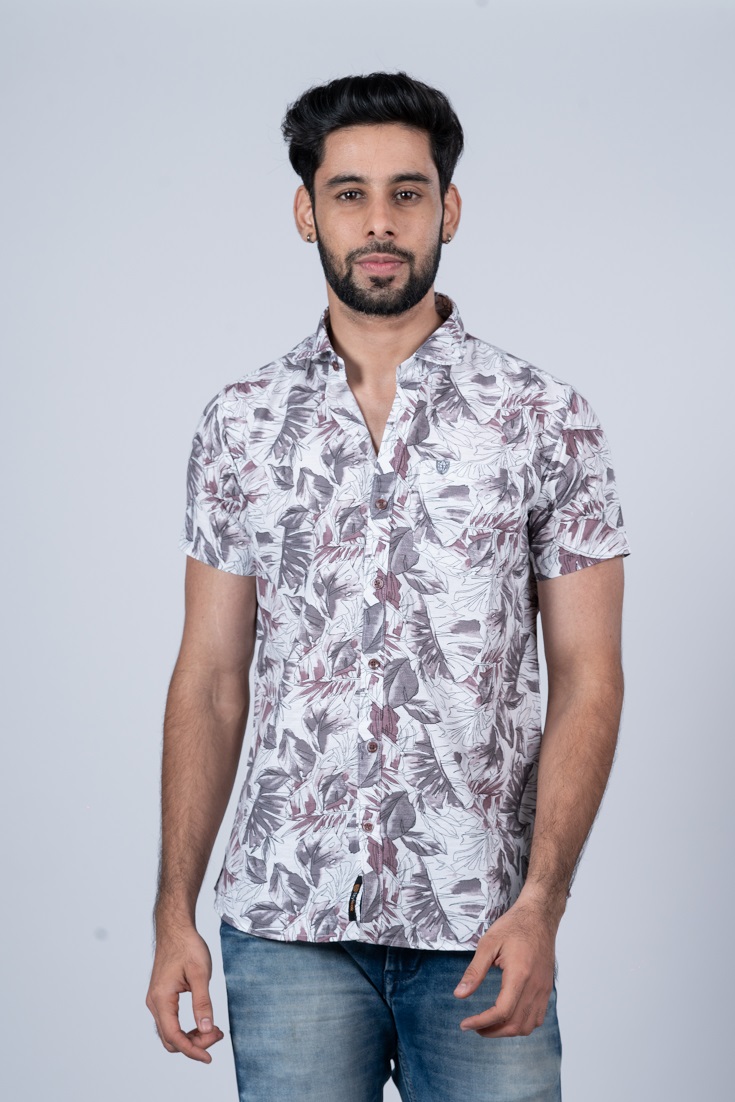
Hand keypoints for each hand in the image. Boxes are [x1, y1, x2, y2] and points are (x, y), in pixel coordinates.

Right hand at [146, 924, 224, 1062]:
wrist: (175, 928)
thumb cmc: (187, 946)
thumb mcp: (200, 973)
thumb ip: (203, 1003)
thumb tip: (207, 1029)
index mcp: (161, 999)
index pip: (174, 1036)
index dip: (192, 1050)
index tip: (209, 1057)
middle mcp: (154, 1003)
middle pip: (171, 1038)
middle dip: (194, 1044)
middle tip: (217, 1035)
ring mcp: (156, 1001)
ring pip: (170, 1032)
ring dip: (191, 1036)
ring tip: (213, 1029)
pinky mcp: (161, 996)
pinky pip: (171, 1022)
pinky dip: (186, 1027)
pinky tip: (202, 1022)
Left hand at [453, 897, 557, 1037]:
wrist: (539, 916)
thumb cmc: (513, 926)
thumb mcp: (488, 943)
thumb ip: (474, 971)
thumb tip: (459, 995)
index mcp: (519, 974)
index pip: (502, 1012)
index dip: (482, 1022)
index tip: (465, 1024)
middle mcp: (535, 986)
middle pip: (515, 1025)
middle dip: (491, 1031)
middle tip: (472, 1026)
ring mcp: (544, 989)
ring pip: (528, 1026)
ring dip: (507, 1031)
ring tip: (488, 1024)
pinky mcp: (547, 988)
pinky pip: (537, 1018)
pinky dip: (522, 1024)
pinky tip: (507, 1017)